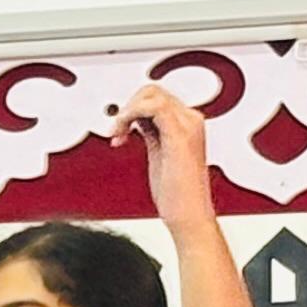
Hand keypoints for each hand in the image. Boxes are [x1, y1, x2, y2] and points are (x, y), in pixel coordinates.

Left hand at [118, 82, 213, 226]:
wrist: (190, 216)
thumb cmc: (178, 196)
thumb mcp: (160, 155)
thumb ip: (152, 134)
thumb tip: (136, 121)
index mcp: (187, 124)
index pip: (156, 98)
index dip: (132, 109)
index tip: (120, 131)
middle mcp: (190, 120)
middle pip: (152, 90)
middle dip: (127, 108)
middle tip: (117, 132)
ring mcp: (187, 125)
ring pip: (151, 94)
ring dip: (126, 112)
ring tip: (117, 134)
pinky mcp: (179, 136)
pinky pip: (152, 107)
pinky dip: (130, 115)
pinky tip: (122, 133)